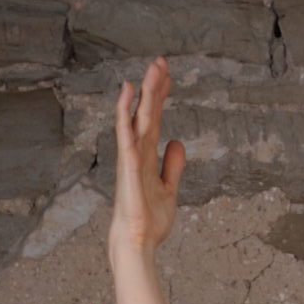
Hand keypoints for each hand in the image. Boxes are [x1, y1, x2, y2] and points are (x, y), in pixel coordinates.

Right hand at [110, 55, 186, 260]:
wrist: (138, 243)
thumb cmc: (149, 221)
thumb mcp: (169, 190)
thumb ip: (172, 166)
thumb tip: (178, 142)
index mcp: (147, 156)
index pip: (156, 120)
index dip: (161, 98)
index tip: (167, 76)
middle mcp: (137, 152)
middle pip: (147, 113)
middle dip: (154, 87)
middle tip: (161, 60)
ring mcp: (131, 157)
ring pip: (138, 117)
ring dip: (145, 91)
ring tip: (153, 67)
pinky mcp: (127, 165)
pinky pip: (125, 132)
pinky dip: (125, 111)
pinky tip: (128, 90)